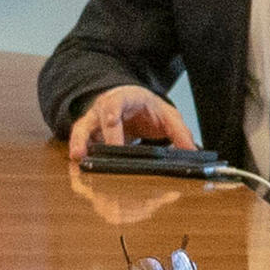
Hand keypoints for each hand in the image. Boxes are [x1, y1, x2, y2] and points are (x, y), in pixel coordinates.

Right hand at [66, 85, 193, 162]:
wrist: (131, 103)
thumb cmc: (146, 109)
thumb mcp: (166, 115)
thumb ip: (179, 132)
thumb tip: (191, 151)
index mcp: (123, 99)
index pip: (114, 106)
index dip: (112, 121)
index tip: (115, 137)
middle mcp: (103, 109)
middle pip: (93, 121)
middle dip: (92, 138)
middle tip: (95, 158)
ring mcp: (93, 122)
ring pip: (80, 131)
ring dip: (78, 145)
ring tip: (77, 159)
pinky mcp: (89, 136)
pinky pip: (80, 144)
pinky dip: (82, 156)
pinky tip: (80, 171)